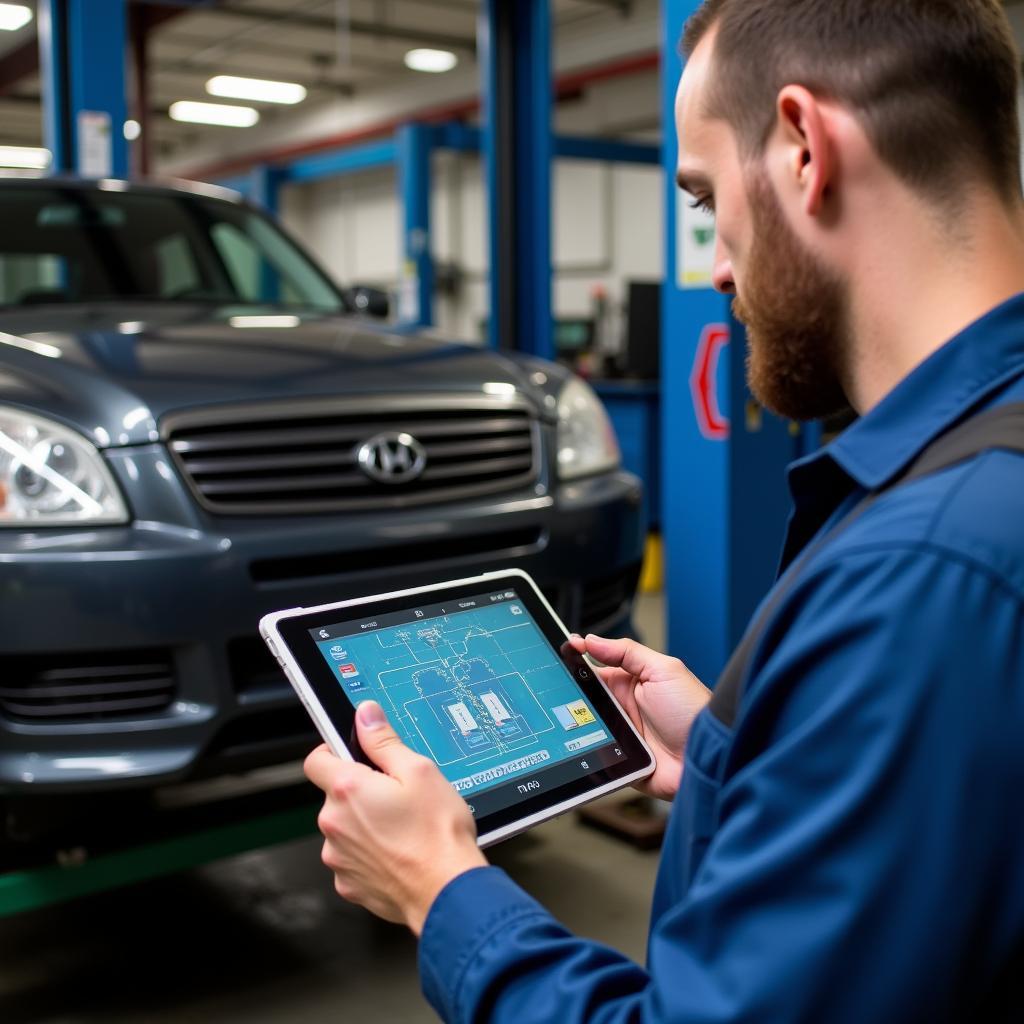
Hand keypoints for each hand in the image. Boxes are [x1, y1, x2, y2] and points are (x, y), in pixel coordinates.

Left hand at [304, 700, 486, 934]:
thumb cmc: (438, 834)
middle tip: (397, 795)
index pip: (317, 759)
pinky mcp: (348, 884)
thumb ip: (384, 741)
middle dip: (361, 791)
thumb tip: (366, 716)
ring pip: (345, 828)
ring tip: (402, 828)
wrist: (447, 892)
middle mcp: (334, 824)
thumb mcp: (420, 771)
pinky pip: (353, 857)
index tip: (355, 756)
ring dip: (365, 824)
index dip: (335, 752)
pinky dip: (370, 853)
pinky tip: (398, 852)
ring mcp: (338, 857)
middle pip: (336, 795)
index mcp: (348, 790)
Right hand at [569, 634, 710, 799]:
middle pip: (582, 700)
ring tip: (568, 718)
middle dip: (570, 696)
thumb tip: (591, 640)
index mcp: (629, 683)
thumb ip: (626, 652)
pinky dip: (584, 752)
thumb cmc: (693, 712)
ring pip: (582, 728)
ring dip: (576, 725)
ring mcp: (618, 735)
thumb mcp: (664, 670)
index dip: (574, 663)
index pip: (592, 670)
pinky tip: (579, 745)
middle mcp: (621, 709)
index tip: (559, 655)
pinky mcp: (618, 762)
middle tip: (559, 691)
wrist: (706, 757)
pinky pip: (592, 756)